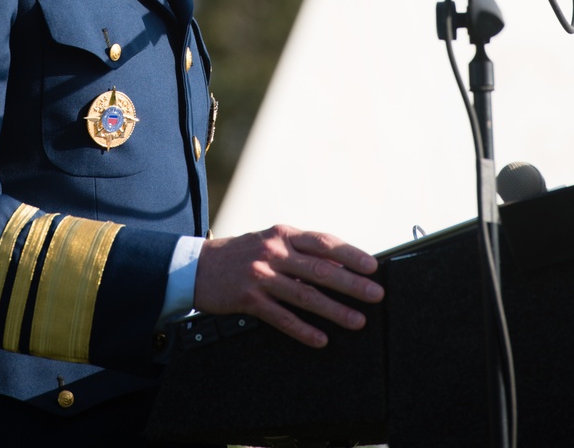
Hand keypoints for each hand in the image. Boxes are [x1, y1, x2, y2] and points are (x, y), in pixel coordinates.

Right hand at [193, 224, 383, 347]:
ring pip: (305, 295)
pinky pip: (281, 317)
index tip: (372, 266)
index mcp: (283, 234)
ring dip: (334, 310)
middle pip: (320, 269)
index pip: (323, 242)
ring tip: (357, 320)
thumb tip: (339, 264)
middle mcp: (274, 251)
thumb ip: (302, 252)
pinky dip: (303, 329)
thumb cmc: (242, 254)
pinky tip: (321, 339)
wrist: (198, 266)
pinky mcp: (249, 300)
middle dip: (351, 283)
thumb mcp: (272, 242)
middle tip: (375, 294)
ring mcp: (261, 276)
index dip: (350, 254)